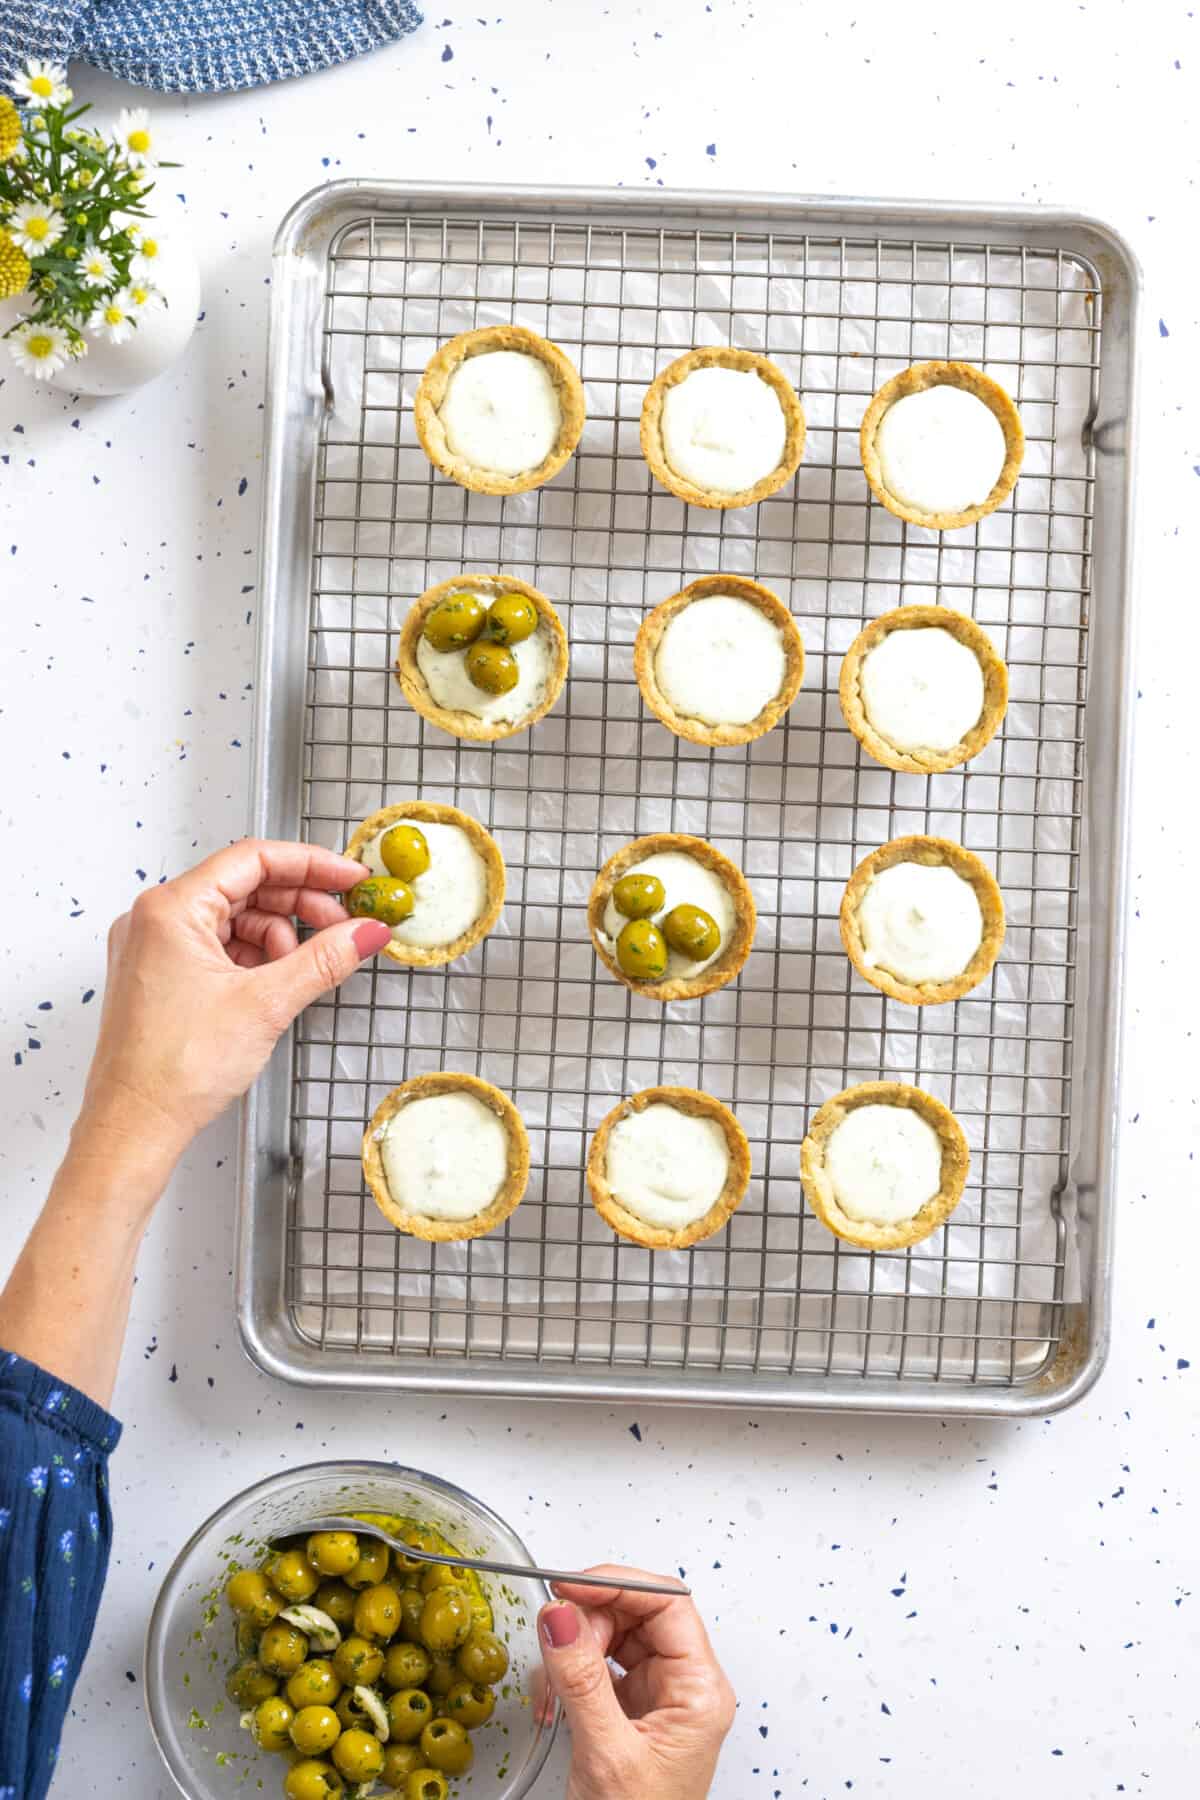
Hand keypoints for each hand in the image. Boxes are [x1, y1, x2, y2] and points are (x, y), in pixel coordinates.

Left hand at [76, 838, 389, 1166]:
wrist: (134, 1127)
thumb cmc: (174, 1070)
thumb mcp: (267, 1004)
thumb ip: (325, 959)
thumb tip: (366, 932)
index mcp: (170, 910)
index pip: (252, 859)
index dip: (311, 865)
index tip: (350, 879)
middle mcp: (154, 920)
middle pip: (244, 886)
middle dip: (299, 904)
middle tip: (344, 924)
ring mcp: (154, 948)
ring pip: (234, 919)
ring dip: (278, 936)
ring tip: (305, 969)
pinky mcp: (160, 976)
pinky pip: (218, 947)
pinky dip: (254, 959)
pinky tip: (277, 983)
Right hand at [538, 1568, 735, 1799]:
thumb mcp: (607, 1753)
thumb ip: (582, 1679)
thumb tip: (560, 1614)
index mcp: (700, 1691)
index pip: (669, 1603)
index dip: (618, 1584)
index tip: (569, 1586)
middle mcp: (684, 1687)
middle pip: (638, 1613)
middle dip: (589, 1622)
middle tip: (555, 1642)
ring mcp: (657, 1697)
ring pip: (613, 1636)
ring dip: (573, 1650)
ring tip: (553, 1685)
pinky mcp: (630, 1710)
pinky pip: (598, 1666)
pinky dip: (569, 1674)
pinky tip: (554, 1698)